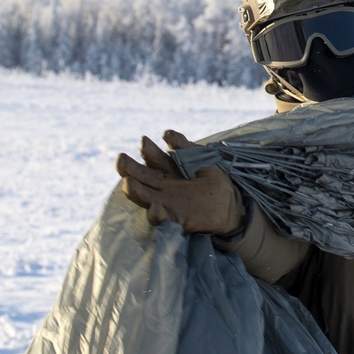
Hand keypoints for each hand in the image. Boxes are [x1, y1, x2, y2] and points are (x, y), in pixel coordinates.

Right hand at [116, 130, 243, 233]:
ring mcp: (166, 203)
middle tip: (122, 159)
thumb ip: (185, 148)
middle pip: (140, 176)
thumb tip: (166, 134)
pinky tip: (155, 209)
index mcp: (168, 170)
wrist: (232, 207)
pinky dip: (156, 215)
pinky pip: (161, 219)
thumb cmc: (215, 182)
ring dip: (135, 190)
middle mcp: (162, 186)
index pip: (152, 157)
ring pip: (144, 197)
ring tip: (128, 184)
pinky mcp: (175, 219)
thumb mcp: (203, 160)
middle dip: (128, 168)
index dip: (147, 149)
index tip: (144, 141)